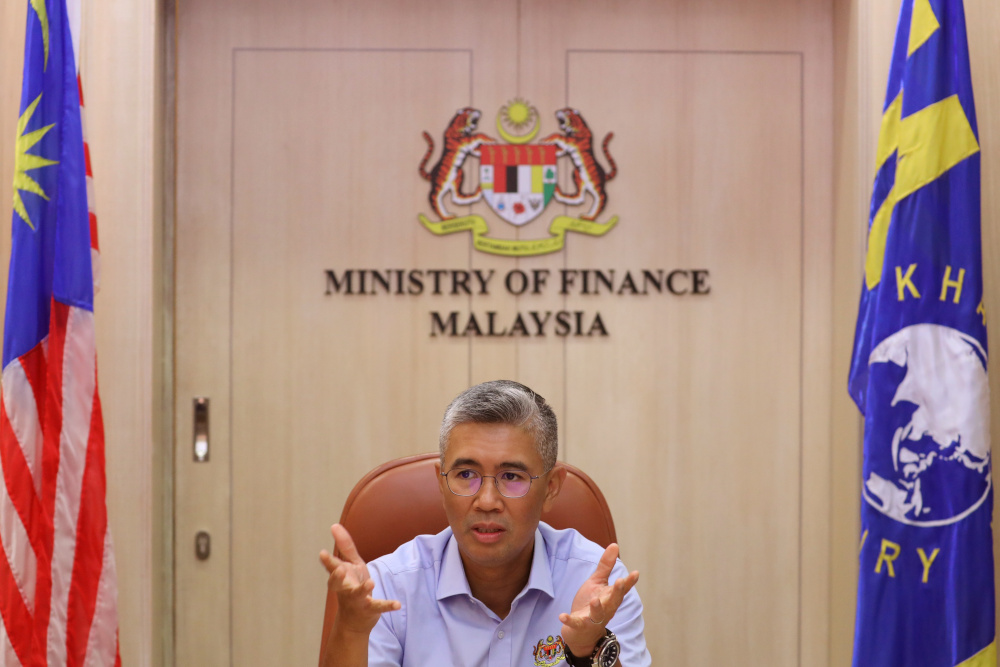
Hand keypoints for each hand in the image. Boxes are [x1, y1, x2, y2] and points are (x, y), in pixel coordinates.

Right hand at [319, 524, 400, 635]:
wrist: (355, 620)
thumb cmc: (351, 585)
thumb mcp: (350, 565)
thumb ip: (345, 547)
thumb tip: (334, 525)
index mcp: (340, 578)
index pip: (332, 569)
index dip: (328, 562)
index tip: (323, 554)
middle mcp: (345, 590)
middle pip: (338, 585)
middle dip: (337, 578)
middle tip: (339, 570)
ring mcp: (357, 600)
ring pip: (358, 596)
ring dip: (363, 589)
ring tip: (371, 582)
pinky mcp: (370, 609)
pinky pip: (378, 607)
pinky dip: (387, 605)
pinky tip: (397, 604)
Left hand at [558, 543, 638, 657]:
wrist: (581, 632)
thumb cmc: (592, 603)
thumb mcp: (598, 582)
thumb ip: (606, 565)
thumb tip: (615, 545)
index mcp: (610, 597)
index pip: (621, 589)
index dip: (629, 582)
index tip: (635, 573)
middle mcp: (605, 608)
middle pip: (614, 600)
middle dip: (617, 592)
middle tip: (620, 581)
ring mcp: (593, 618)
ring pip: (598, 613)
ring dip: (597, 607)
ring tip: (595, 599)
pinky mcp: (580, 625)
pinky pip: (576, 623)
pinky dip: (569, 620)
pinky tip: (562, 616)